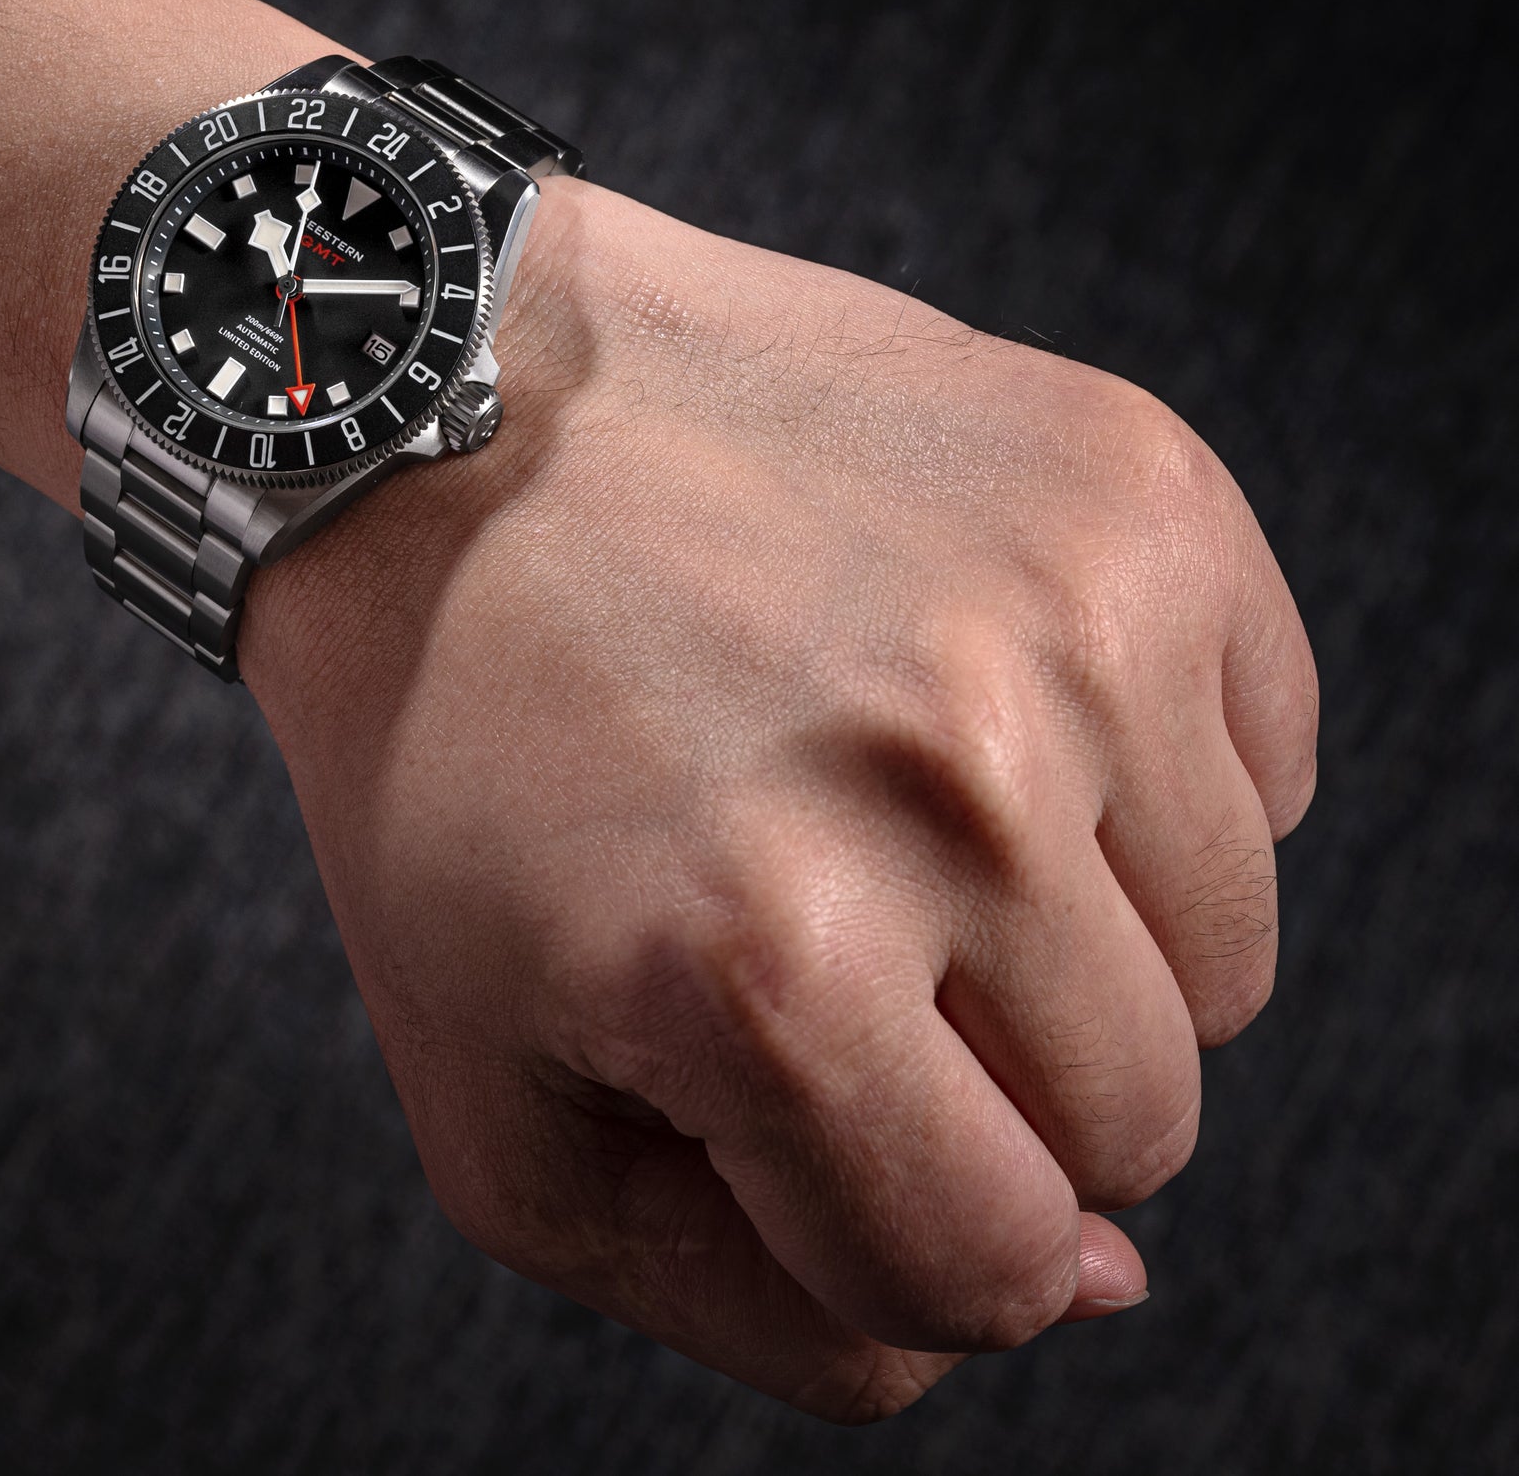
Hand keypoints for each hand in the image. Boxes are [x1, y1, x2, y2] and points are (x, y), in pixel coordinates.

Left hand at [247, 176, 1317, 1421]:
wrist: (455, 420)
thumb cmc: (453, 758)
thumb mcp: (505, 1108)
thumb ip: (779, 1302)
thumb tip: (1084, 1282)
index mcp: (765, 967)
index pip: (984, 1263)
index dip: (896, 1218)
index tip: (808, 1093)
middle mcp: (944, 784)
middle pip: (1136, 1119)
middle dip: (987, 1071)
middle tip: (831, 907)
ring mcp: (1061, 615)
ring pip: (1221, 956)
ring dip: (1078, 925)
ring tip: (893, 789)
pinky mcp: (1133, 488)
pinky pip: (1269, 761)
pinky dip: (1147, 770)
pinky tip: (975, 686)